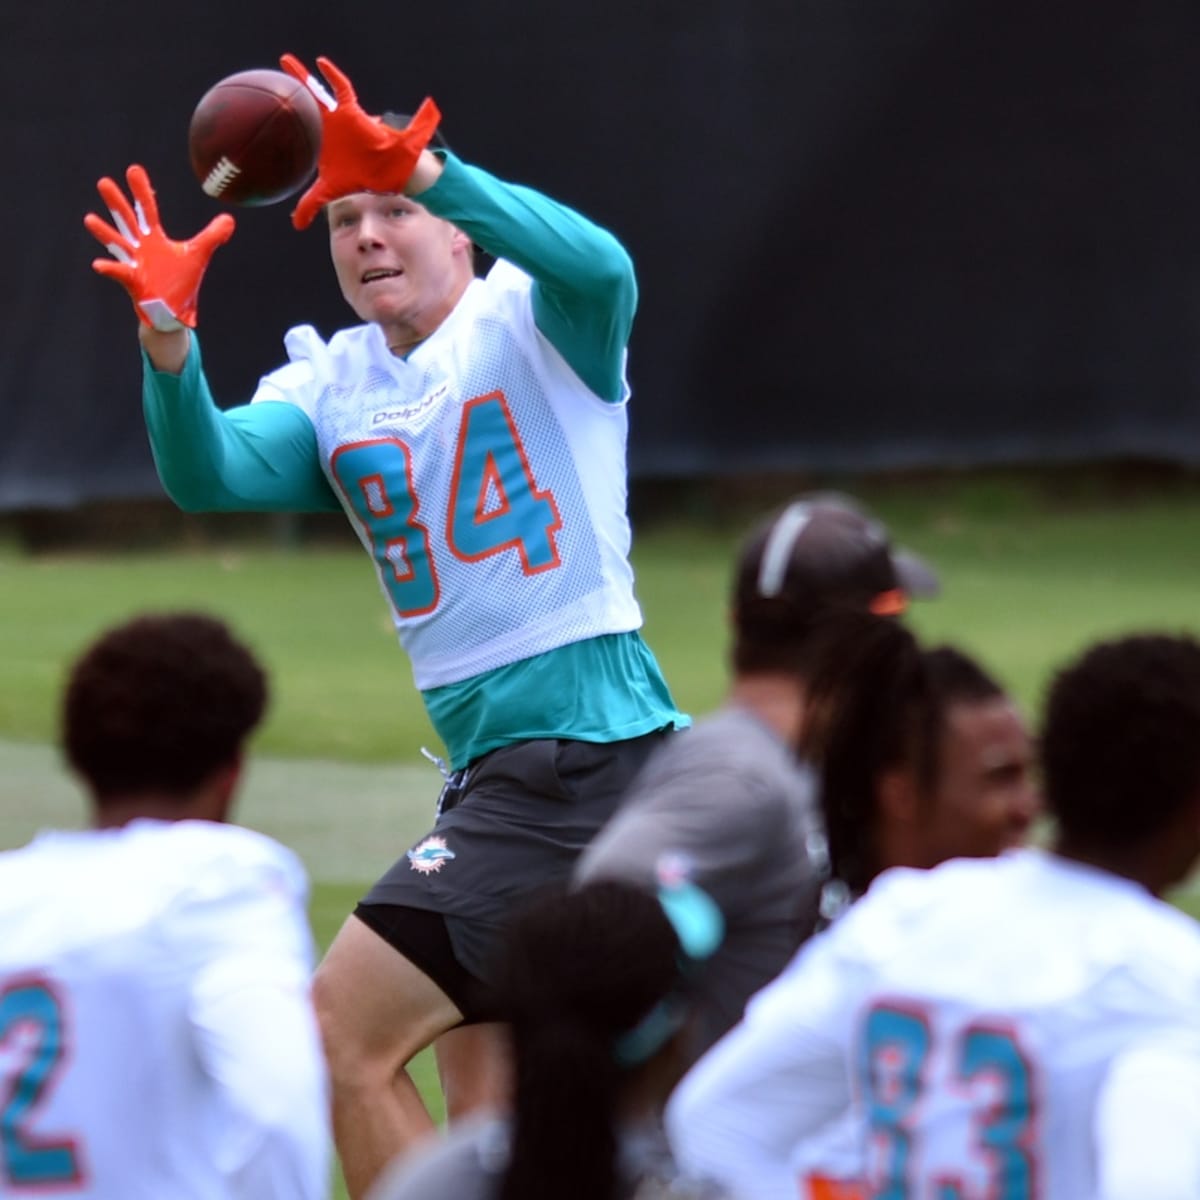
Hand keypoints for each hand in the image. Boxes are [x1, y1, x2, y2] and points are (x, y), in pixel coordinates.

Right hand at [84, 165, 234, 329]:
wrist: (173, 311)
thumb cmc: (180, 281)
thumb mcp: (198, 255)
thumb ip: (212, 236)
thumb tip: (229, 219)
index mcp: (155, 238)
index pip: (147, 209)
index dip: (141, 190)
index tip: (133, 169)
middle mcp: (141, 247)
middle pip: (127, 220)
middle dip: (116, 203)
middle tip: (103, 182)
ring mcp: (134, 263)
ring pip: (117, 244)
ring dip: (104, 232)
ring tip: (89, 219)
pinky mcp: (133, 282)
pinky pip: (119, 274)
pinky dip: (109, 269)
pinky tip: (99, 265)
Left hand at [279, 54, 441, 229]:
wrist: (385, 174)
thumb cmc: (360, 179)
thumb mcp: (328, 191)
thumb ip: (311, 205)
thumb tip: (295, 226)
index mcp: (320, 140)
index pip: (299, 125)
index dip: (285, 116)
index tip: (267, 107)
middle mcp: (327, 126)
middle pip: (304, 103)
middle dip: (289, 88)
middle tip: (271, 75)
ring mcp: (338, 117)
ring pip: (317, 92)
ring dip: (302, 76)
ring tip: (285, 61)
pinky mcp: (352, 112)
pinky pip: (342, 89)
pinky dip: (332, 76)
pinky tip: (320, 63)